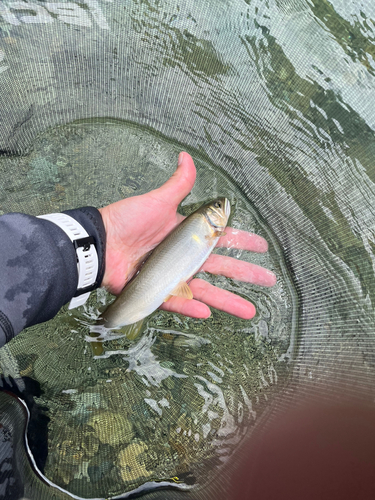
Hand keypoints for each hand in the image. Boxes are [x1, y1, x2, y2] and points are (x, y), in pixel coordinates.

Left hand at [99, 152, 275, 319]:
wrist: (101, 242)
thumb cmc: (127, 220)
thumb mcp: (158, 200)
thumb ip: (178, 183)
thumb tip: (186, 156)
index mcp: (188, 236)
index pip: (223, 239)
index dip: (243, 241)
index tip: (262, 246)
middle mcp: (184, 257)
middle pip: (222, 268)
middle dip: (247, 274)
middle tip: (269, 279)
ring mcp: (173, 276)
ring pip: (206, 291)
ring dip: (228, 301)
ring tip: (250, 311)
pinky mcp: (157, 290)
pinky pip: (177, 301)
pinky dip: (191, 307)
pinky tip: (208, 312)